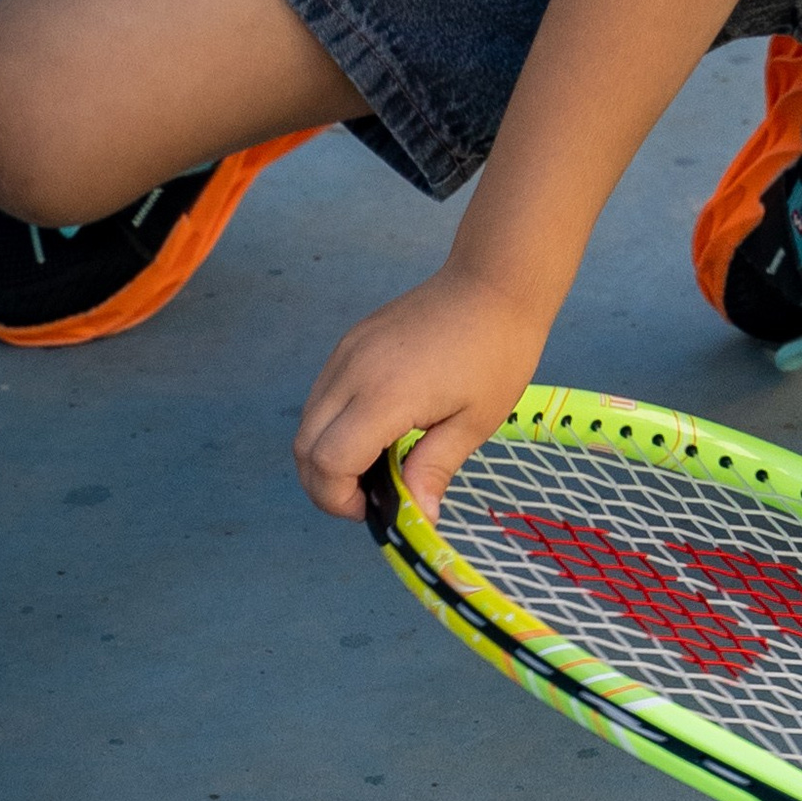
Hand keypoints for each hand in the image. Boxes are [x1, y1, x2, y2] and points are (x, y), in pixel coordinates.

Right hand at [291, 264, 549, 522]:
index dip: (339, 499)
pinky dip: (334, 425)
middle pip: (304, 447)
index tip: (375, 509)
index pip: (327, 462)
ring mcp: (346, 353)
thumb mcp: (475, 422)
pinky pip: (323, 395)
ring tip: (377, 466)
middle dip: (326, 485)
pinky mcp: (350, 342)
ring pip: (309, 421)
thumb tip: (417, 518)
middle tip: (370, 498)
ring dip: (327, 455)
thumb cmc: (497, 352)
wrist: (493, 282)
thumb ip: (434, 470)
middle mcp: (351, 373)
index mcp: (383, 397)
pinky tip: (376, 431)